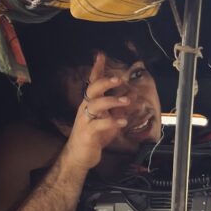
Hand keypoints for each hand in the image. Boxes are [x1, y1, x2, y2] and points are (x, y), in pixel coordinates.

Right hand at [63, 53, 131, 170]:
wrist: (79, 155)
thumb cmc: (94, 136)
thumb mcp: (107, 119)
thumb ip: (117, 109)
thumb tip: (131, 97)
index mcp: (89, 103)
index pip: (92, 82)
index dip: (96, 69)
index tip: (101, 55)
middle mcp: (85, 108)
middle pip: (92, 90)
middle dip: (105, 82)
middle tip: (118, 79)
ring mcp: (85, 120)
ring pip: (96, 105)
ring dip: (112, 101)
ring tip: (126, 101)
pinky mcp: (88, 133)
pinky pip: (100, 124)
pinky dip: (112, 121)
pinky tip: (122, 121)